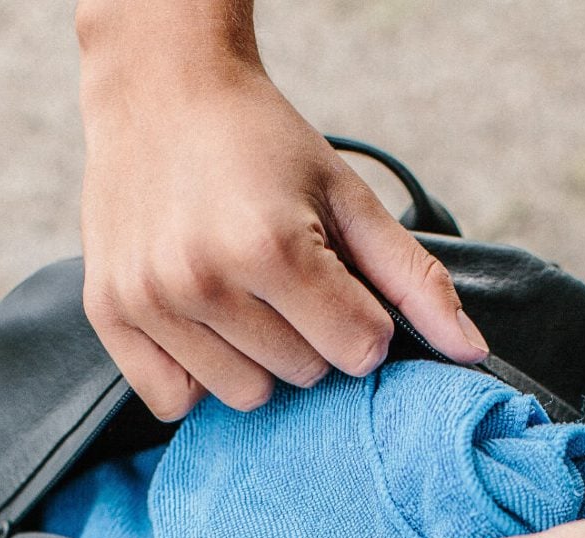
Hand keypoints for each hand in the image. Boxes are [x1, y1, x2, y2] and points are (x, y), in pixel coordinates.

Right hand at [76, 4, 487, 419]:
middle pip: (301, 379)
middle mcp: (203, 279)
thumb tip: (475, 355)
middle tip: (280, 278)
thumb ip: (415, 281)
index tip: (334, 280)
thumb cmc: (262, 143)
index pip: (357, 353)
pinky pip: (173, 402)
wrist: (158, 86)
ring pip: (244, 398)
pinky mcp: (109, 315)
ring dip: (255, 360)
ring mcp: (150, 300)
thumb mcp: (348, 199)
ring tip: (238, 295)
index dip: (358, 320)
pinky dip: (195, 376)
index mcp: (271, 246)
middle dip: (307, 337)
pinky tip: (199, 322)